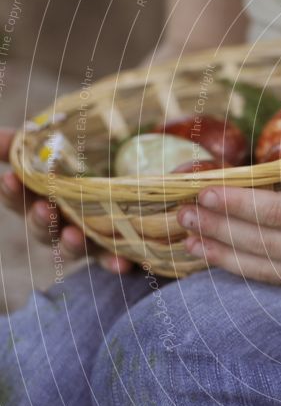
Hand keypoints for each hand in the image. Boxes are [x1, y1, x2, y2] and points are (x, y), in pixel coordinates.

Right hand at [0, 127, 132, 272]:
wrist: (142, 177)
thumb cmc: (96, 157)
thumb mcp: (67, 141)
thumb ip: (32, 141)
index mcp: (46, 195)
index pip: (19, 198)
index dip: (12, 192)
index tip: (10, 179)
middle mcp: (63, 220)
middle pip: (41, 228)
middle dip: (39, 220)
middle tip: (43, 209)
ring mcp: (89, 237)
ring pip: (73, 248)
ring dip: (71, 244)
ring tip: (74, 236)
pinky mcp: (118, 247)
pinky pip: (113, 259)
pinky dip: (114, 263)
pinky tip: (123, 264)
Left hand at [177, 143, 280, 289]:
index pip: (273, 212)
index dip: (236, 202)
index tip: (203, 190)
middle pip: (258, 242)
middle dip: (218, 228)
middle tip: (181, 214)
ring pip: (261, 267)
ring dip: (222, 254)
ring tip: (189, 242)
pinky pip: (276, 280)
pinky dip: (244, 272)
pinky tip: (224, 262)